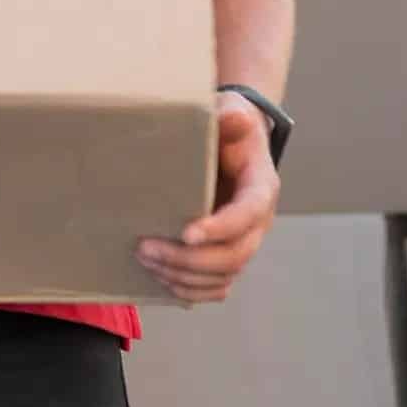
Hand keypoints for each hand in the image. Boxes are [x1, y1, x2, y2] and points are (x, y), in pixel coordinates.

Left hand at [135, 91, 279, 302]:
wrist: (231, 142)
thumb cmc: (227, 128)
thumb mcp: (230, 116)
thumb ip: (230, 119)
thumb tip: (238, 117)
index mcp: (261, 190)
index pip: (247, 216)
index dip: (220, 228)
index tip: (186, 232)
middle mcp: (257, 223)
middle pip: (234, 255)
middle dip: (189, 259)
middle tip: (146, 248)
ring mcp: (243, 242)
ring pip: (224, 276)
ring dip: (184, 277)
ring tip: (146, 260)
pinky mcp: (226, 253)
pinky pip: (217, 285)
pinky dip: (192, 290)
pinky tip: (163, 281)